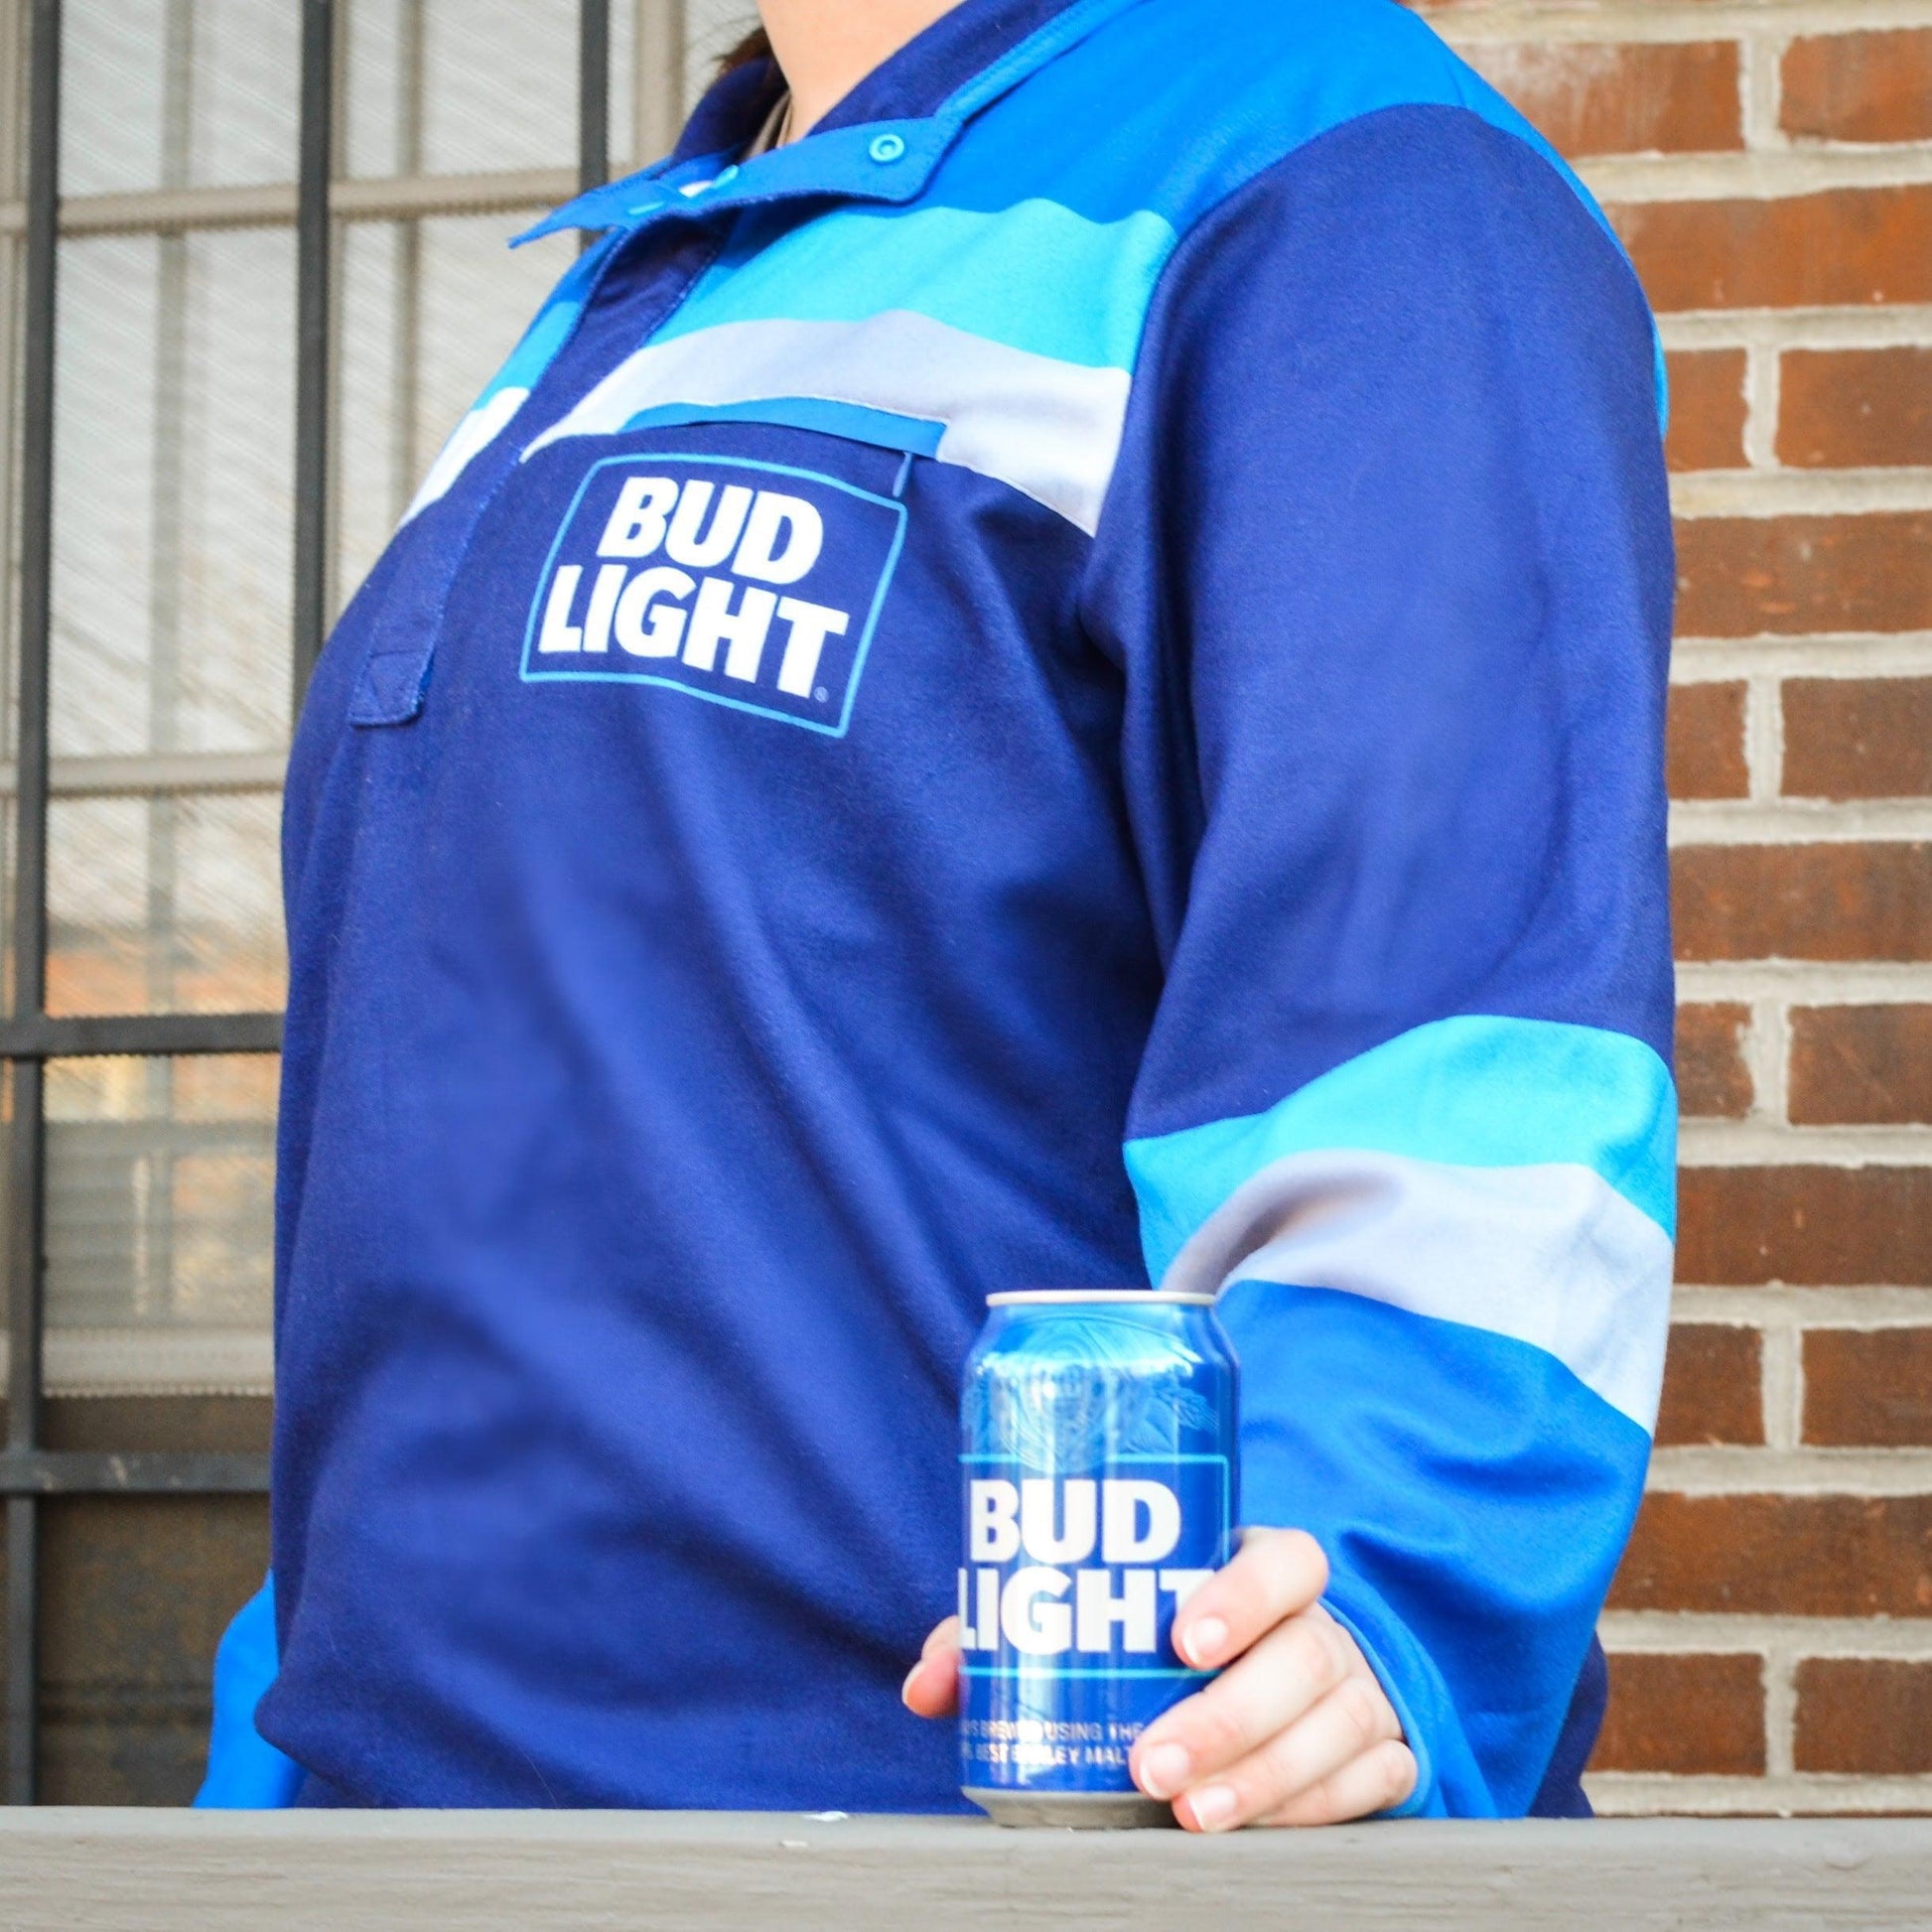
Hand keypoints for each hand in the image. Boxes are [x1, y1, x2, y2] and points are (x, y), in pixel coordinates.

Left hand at [902, 1528, 1415, 1829]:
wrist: (1272, 1663)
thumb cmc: (1164, 1631)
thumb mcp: (1104, 1616)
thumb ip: (1013, 1634)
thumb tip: (926, 1684)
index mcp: (1262, 1566)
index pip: (1284, 1561)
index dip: (1242, 1596)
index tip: (1180, 1641)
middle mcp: (1321, 1624)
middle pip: (1306, 1657)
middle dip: (1230, 1717)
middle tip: (1153, 1763)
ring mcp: (1358, 1688)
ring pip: (1338, 1726)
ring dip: (1265, 1778)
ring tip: (1189, 1815)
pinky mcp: (1379, 1749)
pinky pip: (1374, 1780)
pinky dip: (1318, 1809)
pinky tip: (1257, 1831)